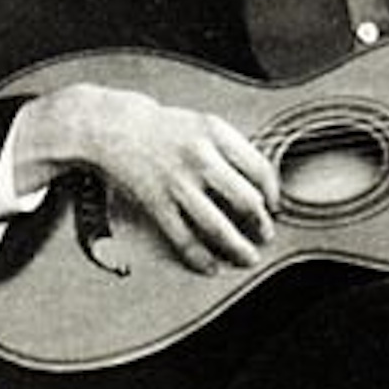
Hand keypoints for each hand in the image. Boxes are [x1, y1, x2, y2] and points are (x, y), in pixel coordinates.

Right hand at [14, 84, 280, 274]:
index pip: (259, 168)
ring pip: (217, 226)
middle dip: (261, 223)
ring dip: (237, 247)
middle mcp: (200, 157)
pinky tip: (210, 265)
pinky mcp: (156, 203)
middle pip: (245, 200)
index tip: (274, 204)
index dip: (273, 192)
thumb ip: (231, 147)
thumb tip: (260, 181)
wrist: (114, 127)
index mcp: (216, 133)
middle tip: (266, 235)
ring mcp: (177, 182)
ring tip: (247, 257)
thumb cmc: (164, 128)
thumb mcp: (203, 123)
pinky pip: (183, 238)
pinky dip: (200, 256)